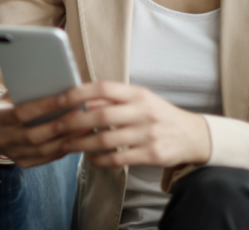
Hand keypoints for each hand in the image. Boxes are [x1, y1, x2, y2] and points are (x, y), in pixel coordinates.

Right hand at [0, 91, 88, 167]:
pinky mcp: (23, 163)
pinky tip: (78, 138)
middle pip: (35, 135)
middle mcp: (4, 139)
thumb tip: (58, 79)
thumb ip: (28, 90)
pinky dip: (64, 149)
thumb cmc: (6, 105)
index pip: (22, 112)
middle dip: (61, 124)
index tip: (66, 96)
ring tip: (86, 126)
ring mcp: (13, 154)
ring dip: (67, 138)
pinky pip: (47, 158)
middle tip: (82, 112)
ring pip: (43, 150)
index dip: (44, 105)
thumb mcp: (9, 95)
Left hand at [53, 81, 210, 167]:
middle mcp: (143, 111)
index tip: (59, 99)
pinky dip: (101, 160)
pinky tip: (90, 158)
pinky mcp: (152, 155)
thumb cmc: (158, 114)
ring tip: (67, 145)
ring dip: (82, 144)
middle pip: (101, 116)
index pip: (103, 88)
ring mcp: (148, 134)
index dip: (79, 92)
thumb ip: (113, 99)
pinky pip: (119, 159)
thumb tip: (84, 101)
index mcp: (137, 93)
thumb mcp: (139, 99)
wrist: (192, 135)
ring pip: (106, 140)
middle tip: (55, 127)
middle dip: (74, 122)